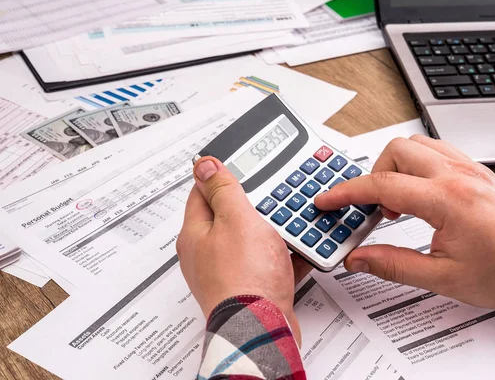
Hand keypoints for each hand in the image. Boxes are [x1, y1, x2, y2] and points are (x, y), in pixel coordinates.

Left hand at [176, 157, 310, 342]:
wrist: (263, 328)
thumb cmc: (246, 279)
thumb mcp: (236, 220)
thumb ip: (223, 190)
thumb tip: (204, 165)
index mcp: (196, 233)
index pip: (201, 192)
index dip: (220, 176)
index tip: (237, 167)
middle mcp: (206, 254)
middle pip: (227, 217)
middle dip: (251, 204)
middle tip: (269, 195)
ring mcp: (227, 272)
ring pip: (250, 240)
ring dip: (270, 231)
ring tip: (288, 222)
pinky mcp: (248, 288)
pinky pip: (265, 264)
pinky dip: (281, 256)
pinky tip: (298, 250)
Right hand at [315, 135, 494, 308]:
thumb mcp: (443, 278)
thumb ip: (393, 265)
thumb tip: (360, 258)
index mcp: (447, 200)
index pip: (381, 184)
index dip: (346, 192)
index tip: (328, 200)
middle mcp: (457, 175)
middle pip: (396, 151)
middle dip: (373, 176)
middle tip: (373, 208)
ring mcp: (469, 169)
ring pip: (416, 144)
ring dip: (396, 167)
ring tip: (396, 202)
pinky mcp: (476, 171)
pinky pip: (437, 151)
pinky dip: (418, 165)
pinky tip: (419, 193)